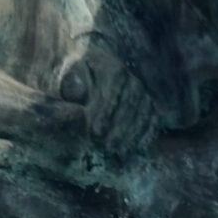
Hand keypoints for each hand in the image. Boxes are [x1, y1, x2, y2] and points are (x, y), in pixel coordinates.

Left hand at [62, 35, 156, 160]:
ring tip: (120, 152)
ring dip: (133, 132)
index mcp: (110, 66)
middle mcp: (130, 77)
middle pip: (130, 101)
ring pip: (143, 111)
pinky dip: (147, 132)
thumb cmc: (73, 78)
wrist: (87, 73)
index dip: (106, 109)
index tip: (95, 131)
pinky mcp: (146, 103)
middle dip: (120, 126)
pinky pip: (152, 117)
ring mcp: (141, 91)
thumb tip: (78, 92)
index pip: (113, 86)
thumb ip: (70, 84)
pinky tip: (138, 148)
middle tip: (108, 147)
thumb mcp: (66, 76)